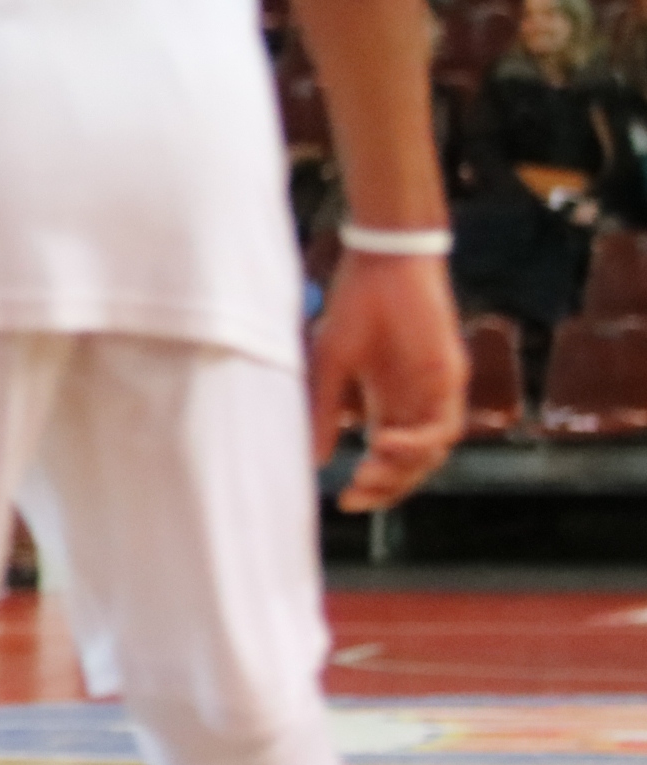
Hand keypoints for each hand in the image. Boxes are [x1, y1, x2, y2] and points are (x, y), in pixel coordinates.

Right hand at [308, 251, 465, 512]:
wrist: (384, 264)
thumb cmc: (356, 306)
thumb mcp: (330, 364)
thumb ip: (324, 410)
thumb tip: (314, 459)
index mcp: (388, 401)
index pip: (388, 458)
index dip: (373, 484)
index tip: (345, 500)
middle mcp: (416, 403)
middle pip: (413, 465)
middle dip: (387, 487)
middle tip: (355, 492)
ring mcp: (437, 393)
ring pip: (432, 453)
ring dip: (402, 470)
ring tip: (366, 471)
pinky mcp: (450, 378)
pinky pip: (443, 426)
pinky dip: (417, 443)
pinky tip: (384, 442)